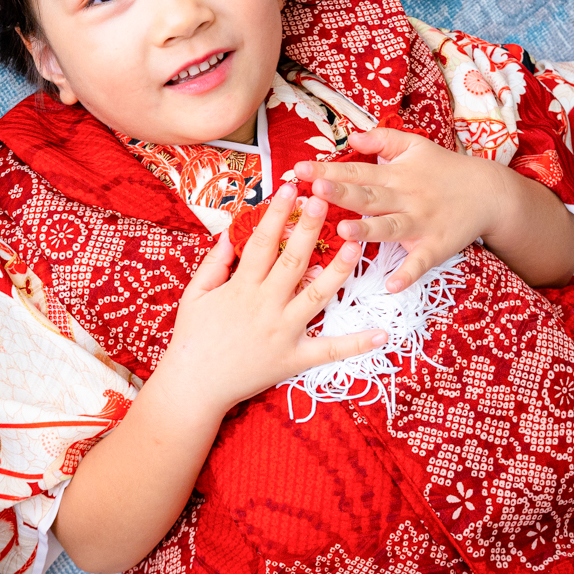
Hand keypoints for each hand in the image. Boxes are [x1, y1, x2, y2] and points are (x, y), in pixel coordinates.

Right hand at [157, 184, 386, 415]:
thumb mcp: (195, 294)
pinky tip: (381, 333)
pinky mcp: (294, 358)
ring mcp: (284, 332)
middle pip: (293, 260)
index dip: (276, 214)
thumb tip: (229, 235)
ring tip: (356, 245)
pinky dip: (356, 343)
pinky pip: (329, 350)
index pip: (262, 242)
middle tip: (325, 200)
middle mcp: (265, 306)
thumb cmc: (192, 337)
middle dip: (310, 228)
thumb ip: (214, 263)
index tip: (290, 189)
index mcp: (241, 288)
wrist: (195, 385)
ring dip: (338, 270)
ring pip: (317, 296)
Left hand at [293, 126, 506, 292]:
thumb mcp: (414, 146)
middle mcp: (404, 198)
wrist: (489, 192)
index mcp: (394, 175)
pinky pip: (420, 263)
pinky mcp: (436, 246)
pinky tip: (392, 286)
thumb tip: (351, 135)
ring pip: (390, 228)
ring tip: (344, 232)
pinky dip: (408, 274)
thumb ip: (381, 139)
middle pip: (368, 197)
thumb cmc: (444, 169)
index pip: (355, 172)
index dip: (327, 171)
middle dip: (342, 194)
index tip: (299, 170)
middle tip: (315, 191)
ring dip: (368, 231)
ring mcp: (420, 223)